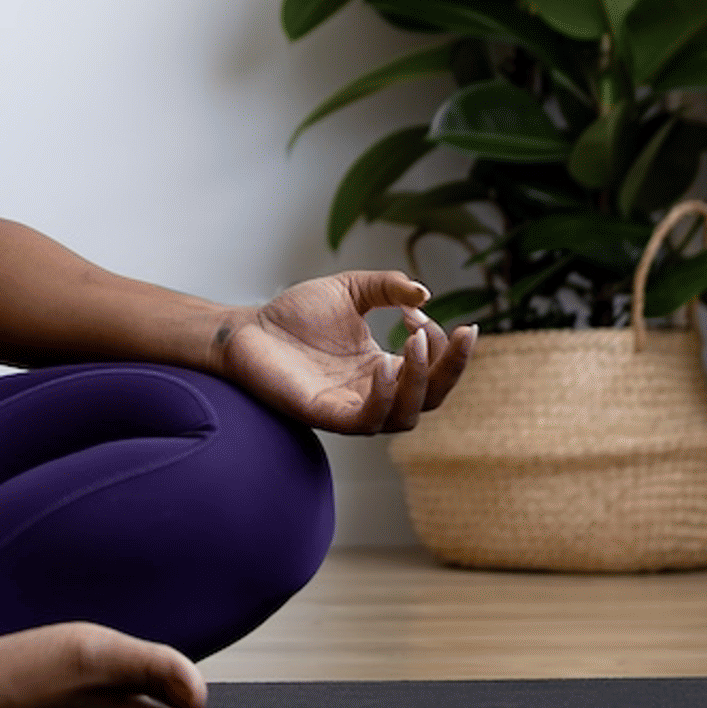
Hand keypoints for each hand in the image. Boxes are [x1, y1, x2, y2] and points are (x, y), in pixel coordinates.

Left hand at [216, 271, 474, 436]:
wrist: (245, 328)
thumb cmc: (295, 315)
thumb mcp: (350, 290)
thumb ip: (387, 287)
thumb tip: (424, 293)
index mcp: (384, 368)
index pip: (433, 370)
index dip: (441, 342)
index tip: (417, 309)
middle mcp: (373, 393)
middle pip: (431, 398)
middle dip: (452, 367)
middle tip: (461, 332)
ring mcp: (351, 408)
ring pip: (406, 416)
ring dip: (421, 380)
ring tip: (417, 340)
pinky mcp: (325, 415)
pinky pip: (367, 421)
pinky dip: (383, 398)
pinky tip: (384, 367)